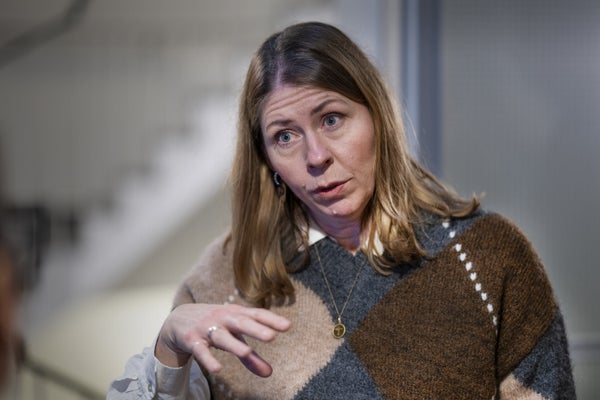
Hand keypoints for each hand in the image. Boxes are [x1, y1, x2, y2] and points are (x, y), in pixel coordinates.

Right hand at [155, 303, 290, 376]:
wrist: (178, 319)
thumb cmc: (214, 326)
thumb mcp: (233, 337)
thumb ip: (251, 357)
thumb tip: (269, 374)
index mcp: (236, 314)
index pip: (256, 314)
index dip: (271, 319)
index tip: (288, 326)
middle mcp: (223, 318)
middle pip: (241, 322)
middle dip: (256, 329)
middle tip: (271, 336)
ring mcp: (207, 328)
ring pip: (222, 337)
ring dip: (234, 344)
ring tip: (247, 352)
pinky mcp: (192, 341)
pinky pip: (201, 351)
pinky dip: (208, 359)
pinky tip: (218, 369)